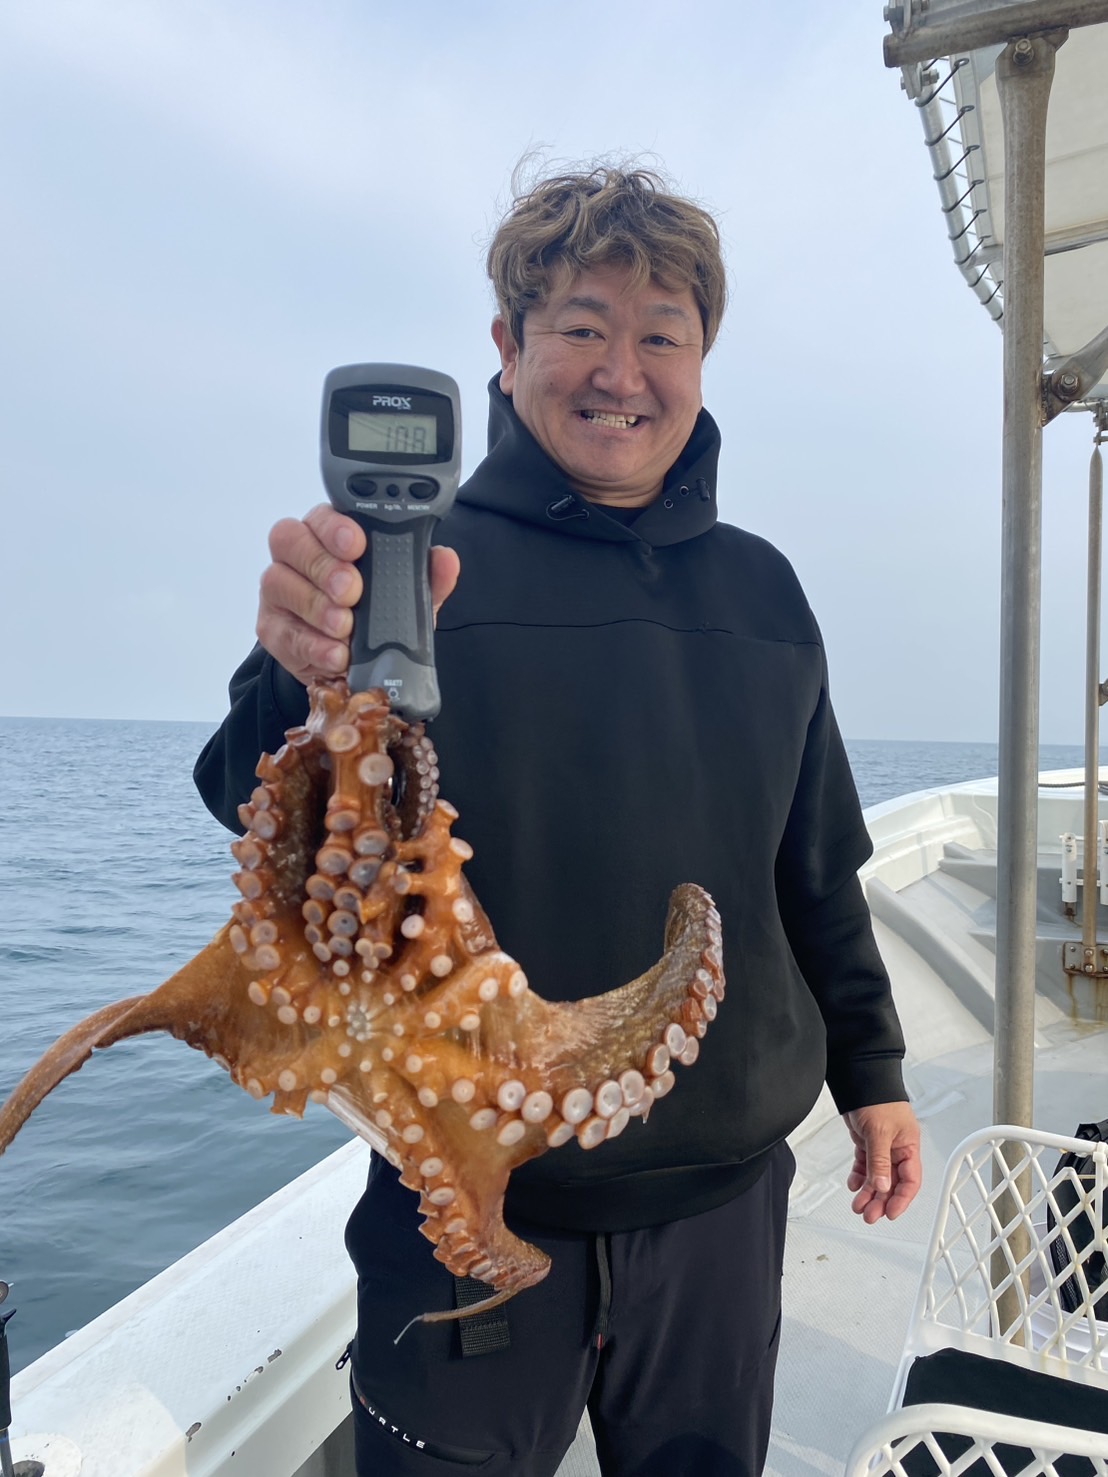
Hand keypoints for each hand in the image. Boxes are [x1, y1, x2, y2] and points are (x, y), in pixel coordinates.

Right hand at [256, 504, 460, 684]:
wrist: (351, 659)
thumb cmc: (374, 612)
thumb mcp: (405, 595)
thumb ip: (425, 576)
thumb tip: (445, 559)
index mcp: (328, 536)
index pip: (321, 517)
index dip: (335, 527)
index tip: (356, 544)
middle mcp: (296, 557)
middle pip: (290, 542)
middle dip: (323, 565)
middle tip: (351, 590)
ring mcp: (279, 592)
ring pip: (279, 584)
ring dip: (315, 606)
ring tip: (345, 627)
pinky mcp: (272, 629)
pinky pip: (282, 632)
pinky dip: (311, 645)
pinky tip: (335, 654)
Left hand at [843, 1101, 921, 1224]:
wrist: (861, 1080)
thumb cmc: (878, 1099)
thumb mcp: (880, 1132)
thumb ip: (880, 1161)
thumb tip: (882, 1186)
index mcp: (909, 1147)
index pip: (910, 1180)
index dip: (901, 1199)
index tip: (890, 1213)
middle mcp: (897, 1149)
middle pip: (892, 1182)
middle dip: (881, 1200)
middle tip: (869, 1214)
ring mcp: (882, 1147)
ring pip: (877, 1177)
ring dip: (868, 1192)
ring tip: (858, 1205)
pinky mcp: (867, 1143)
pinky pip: (865, 1165)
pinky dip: (859, 1176)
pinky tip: (853, 1185)